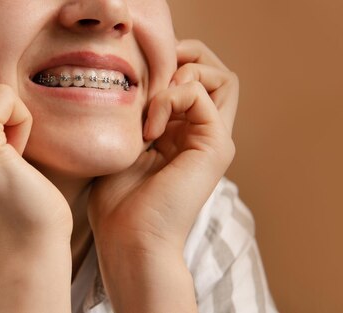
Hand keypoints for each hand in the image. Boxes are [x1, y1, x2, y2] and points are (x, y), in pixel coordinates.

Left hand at [89, 39, 238, 253]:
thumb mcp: (123, 146)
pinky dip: (169, 98)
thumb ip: (137, 113)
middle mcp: (204, 135)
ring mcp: (213, 140)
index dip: (171, 64)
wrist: (129, 241)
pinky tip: (148, 129)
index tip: (137, 76)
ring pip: (223, 77)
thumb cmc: (118, 204)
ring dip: (183, 73)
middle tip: (154, 73)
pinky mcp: (215, 145)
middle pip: (217, 73)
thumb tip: (133, 80)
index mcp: (183, 135)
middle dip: (187, 57)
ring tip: (153, 100)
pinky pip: (199, 94)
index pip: (195, 80)